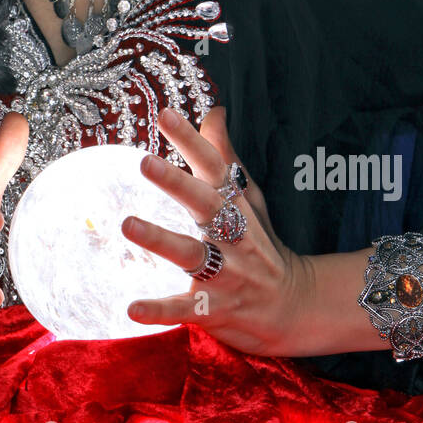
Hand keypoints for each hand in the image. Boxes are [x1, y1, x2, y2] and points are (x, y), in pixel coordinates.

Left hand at [122, 105, 314, 355]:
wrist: (295, 307)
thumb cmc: (261, 245)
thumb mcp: (248, 199)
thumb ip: (225, 157)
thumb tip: (213, 111)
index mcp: (237, 207)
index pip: (214, 166)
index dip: (191, 140)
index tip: (165, 114)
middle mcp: (233, 237)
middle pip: (205, 205)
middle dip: (177, 183)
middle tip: (145, 162)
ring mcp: (226, 274)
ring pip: (192, 255)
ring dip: (160, 239)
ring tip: (128, 224)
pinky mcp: (214, 309)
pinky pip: (185, 309)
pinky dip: (159, 310)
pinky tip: (132, 309)